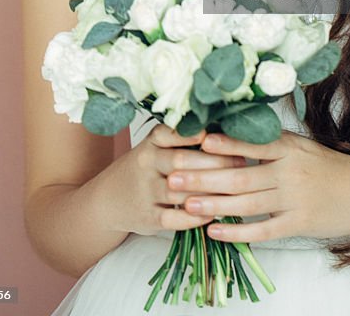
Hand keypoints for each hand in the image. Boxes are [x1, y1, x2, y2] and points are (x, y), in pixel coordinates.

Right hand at [92, 125, 247, 236]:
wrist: (107, 201)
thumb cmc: (145, 169)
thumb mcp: (155, 148)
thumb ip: (182, 140)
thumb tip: (226, 133)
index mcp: (151, 142)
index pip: (174, 132)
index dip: (199, 134)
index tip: (225, 137)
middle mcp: (146, 162)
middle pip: (182, 160)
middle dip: (215, 163)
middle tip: (242, 163)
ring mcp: (146, 191)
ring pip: (181, 190)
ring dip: (210, 191)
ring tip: (236, 189)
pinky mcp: (147, 217)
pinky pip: (174, 218)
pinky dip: (195, 217)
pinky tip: (213, 214)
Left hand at [166, 129, 349, 242]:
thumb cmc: (332, 167)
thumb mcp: (304, 147)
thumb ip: (274, 146)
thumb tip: (237, 139)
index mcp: (289, 146)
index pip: (248, 143)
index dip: (220, 143)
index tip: (193, 141)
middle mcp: (289, 169)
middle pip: (239, 173)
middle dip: (203, 176)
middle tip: (173, 176)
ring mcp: (294, 197)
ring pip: (246, 202)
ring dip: (213, 204)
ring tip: (185, 205)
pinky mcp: (300, 223)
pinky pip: (263, 229)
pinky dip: (237, 231)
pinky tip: (216, 231)